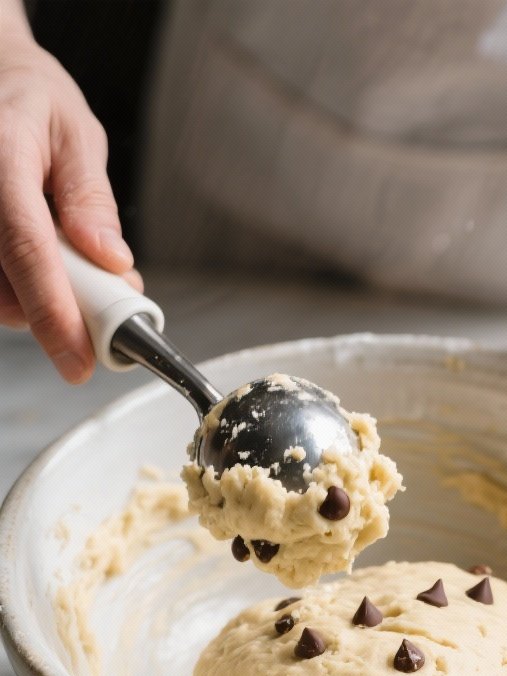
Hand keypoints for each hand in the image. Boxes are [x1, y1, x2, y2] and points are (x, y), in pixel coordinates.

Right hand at [0, 29, 137, 380]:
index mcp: (1, 159)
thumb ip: (91, 199)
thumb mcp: (76, 134)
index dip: (54, 314)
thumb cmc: (30, 100)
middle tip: (105, 300)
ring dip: (42, 301)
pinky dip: (24, 289)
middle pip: (6, 289)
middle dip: (62, 313)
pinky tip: (44, 263)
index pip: (26, 250)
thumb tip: (112, 262)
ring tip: (73, 263)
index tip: (79, 360)